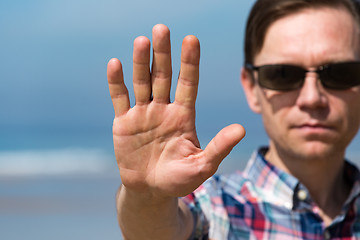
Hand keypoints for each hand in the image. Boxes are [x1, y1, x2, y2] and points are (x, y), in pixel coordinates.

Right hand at [107, 24, 244, 198]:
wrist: (151, 190)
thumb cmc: (179, 179)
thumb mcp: (202, 165)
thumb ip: (219, 147)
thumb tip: (241, 129)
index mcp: (183, 115)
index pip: (188, 83)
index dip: (190, 62)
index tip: (191, 39)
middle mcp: (163, 109)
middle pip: (164, 76)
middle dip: (163, 53)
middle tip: (162, 28)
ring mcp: (143, 113)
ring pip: (142, 82)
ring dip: (141, 62)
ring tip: (142, 41)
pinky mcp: (123, 122)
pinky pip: (120, 98)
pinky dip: (116, 82)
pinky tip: (115, 63)